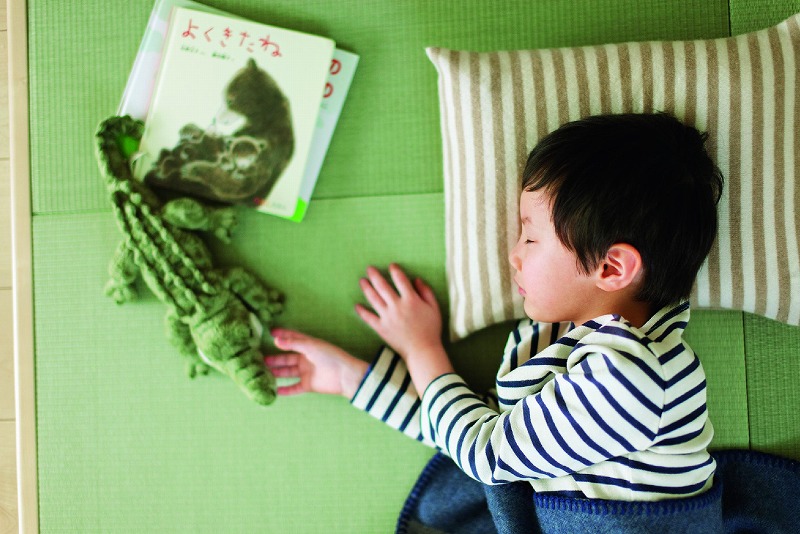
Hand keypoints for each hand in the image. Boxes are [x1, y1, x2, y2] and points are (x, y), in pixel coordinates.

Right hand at [264, 328, 368, 397]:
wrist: (345, 375)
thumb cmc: (331, 356)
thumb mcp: (311, 346)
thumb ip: (293, 343)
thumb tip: (276, 339)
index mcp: (308, 346)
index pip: (292, 339)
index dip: (281, 336)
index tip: (269, 333)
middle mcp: (306, 358)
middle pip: (286, 358)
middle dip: (274, 359)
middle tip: (259, 360)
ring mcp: (306, 372)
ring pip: (287, 372)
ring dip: (276, 373)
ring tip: (262, 374)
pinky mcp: (308, 385)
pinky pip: (294, 387)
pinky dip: (285, 390)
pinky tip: (274, 390)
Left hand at [356, 264, 452, 390]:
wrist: (422, 351)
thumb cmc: (431, 329)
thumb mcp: (434, 308)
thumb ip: (426, 292)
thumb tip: (416, 279)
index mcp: (411, 300)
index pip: (401, 280)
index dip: (395, 270)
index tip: (391, 266)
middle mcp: (397, 306)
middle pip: (383, 286)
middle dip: (375, 275)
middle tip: (369, 268)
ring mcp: (387, 317)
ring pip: (374, 299)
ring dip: (366, 288)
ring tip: (362, 281)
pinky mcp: (381, 328)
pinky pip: (369, 318)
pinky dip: (362, 311)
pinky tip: (357, 306)